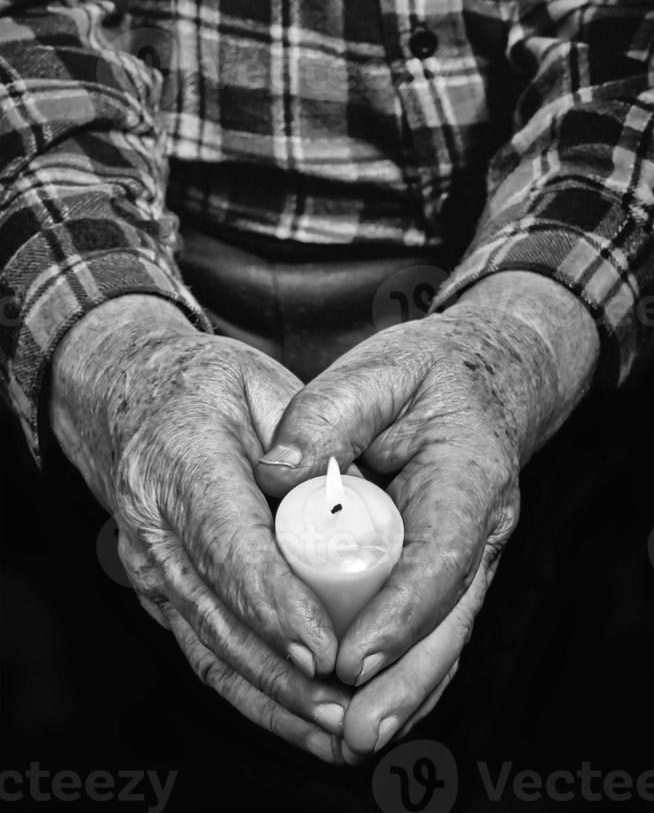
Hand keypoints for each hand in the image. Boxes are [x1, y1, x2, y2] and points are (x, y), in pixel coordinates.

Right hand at [50, 295, 349, 762]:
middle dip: (282, 671)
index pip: (228, 543)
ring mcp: (149, 567)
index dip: (274, 601)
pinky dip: (252, 692)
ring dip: (271, 698)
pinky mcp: (161, 593)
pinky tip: (299, 718)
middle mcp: (152, 525)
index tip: (325, 646)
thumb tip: (354, 499)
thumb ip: (309, 437)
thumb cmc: (207, 388)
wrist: (132, 400)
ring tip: (334, 730)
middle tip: (345, 707)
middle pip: (216, 614)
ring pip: (208, 647)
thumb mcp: (263, 384)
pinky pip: (205, 651)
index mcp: (178, 461)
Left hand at [257, 272, 598, 757]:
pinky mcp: (450, 568)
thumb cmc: (423, 376)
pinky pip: (432, 628)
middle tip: (354, 727)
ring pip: (444, 635)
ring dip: (404, 690)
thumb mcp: (377, 372)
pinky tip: (369, 705)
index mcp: (469, 476)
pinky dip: (404, 670)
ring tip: (354, 736)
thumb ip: (328, 414)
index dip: (399, 613)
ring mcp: (471, 554)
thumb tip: (275, 474)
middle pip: (450, 617)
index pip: (439, 556)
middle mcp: (481, 526)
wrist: (474, 381)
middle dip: (404, 678)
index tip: (351, 658)